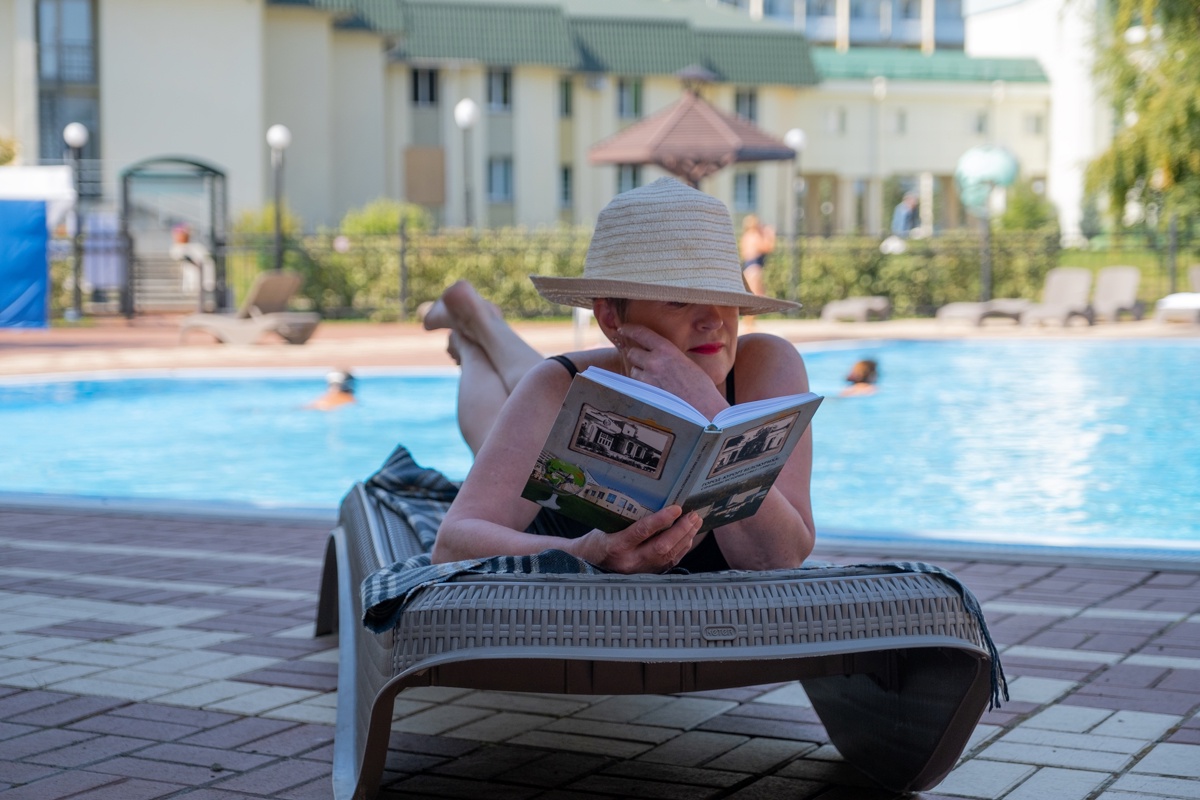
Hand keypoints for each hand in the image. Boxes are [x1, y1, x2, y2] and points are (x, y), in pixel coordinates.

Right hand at [575, 506, 701, 573]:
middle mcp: (629, 561)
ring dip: (685, 538)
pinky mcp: (647, 574)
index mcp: (616, 546)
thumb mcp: (606, 526)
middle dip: (681, 530)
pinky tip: (688, 537)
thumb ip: (628, 519)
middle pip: (662, 547)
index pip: (642, 532)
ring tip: (695, 523)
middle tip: (693, 515)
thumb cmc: (596, 540)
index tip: (676, 508)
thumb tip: (655, 501)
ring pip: (669, 556)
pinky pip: (669, 562)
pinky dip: (681, 548)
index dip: (661, 519)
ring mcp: (639, 571)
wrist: (587, 564)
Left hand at [614, 324, 712, 401]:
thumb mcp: (685, 361)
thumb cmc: (700, 386)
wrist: (704, 408)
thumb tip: (658, 355)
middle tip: (644, 361)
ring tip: (654, 379)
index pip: (641, 333)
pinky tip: (654, 390)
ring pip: (633, 370)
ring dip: (639, 372)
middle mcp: (655, 361)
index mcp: (667, 349)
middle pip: (632, 353)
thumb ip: (668, 356)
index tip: (622, 329)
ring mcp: (648, 379)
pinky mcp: (646, 394)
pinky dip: (642, 386)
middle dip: (636, 356)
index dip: (629, 329)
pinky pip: (636, 386)